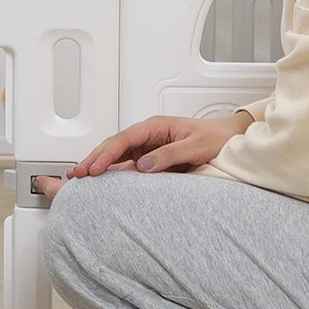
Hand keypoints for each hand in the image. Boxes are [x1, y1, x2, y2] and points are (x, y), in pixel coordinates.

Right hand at [71, 112, 253, 180]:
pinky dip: (111, 171)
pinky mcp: (151, 158)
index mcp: (156, 127)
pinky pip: (126, 164)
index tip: (95, 168)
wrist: (231, 138)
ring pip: (116, 154)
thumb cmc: (217, 138)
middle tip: (77, 174)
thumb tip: (144, 165)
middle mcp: (148, 135)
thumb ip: (172, 155)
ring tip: (80, 177)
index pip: (124, 139)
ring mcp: (148, 146)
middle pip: (114, 146)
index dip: (106, 154)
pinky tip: (101, 180)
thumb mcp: (197, 146)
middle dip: (93, 159)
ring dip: (99, 164)